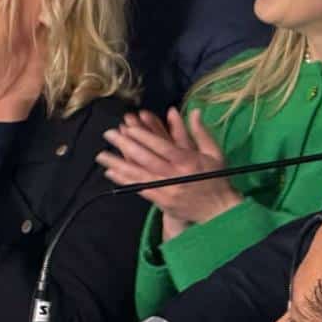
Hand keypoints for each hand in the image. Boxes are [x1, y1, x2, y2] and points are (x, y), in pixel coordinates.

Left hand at [97, 108, 242, 238]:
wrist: (219, 210)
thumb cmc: (217, 178)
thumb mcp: (214, 153)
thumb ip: (201, 132)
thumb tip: (194, 111)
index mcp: (189, 161)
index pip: (163, 147)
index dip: (144, 137)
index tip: (129, 128)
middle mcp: (176, 175)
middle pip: (147, 159)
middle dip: (126, 146)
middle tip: (109, 135)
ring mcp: (167, 190)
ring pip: (139, 175)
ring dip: (119, 164)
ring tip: (102, 155)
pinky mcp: (162, 202)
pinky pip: (140, 189)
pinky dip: (125, 181)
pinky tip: (112, 173)